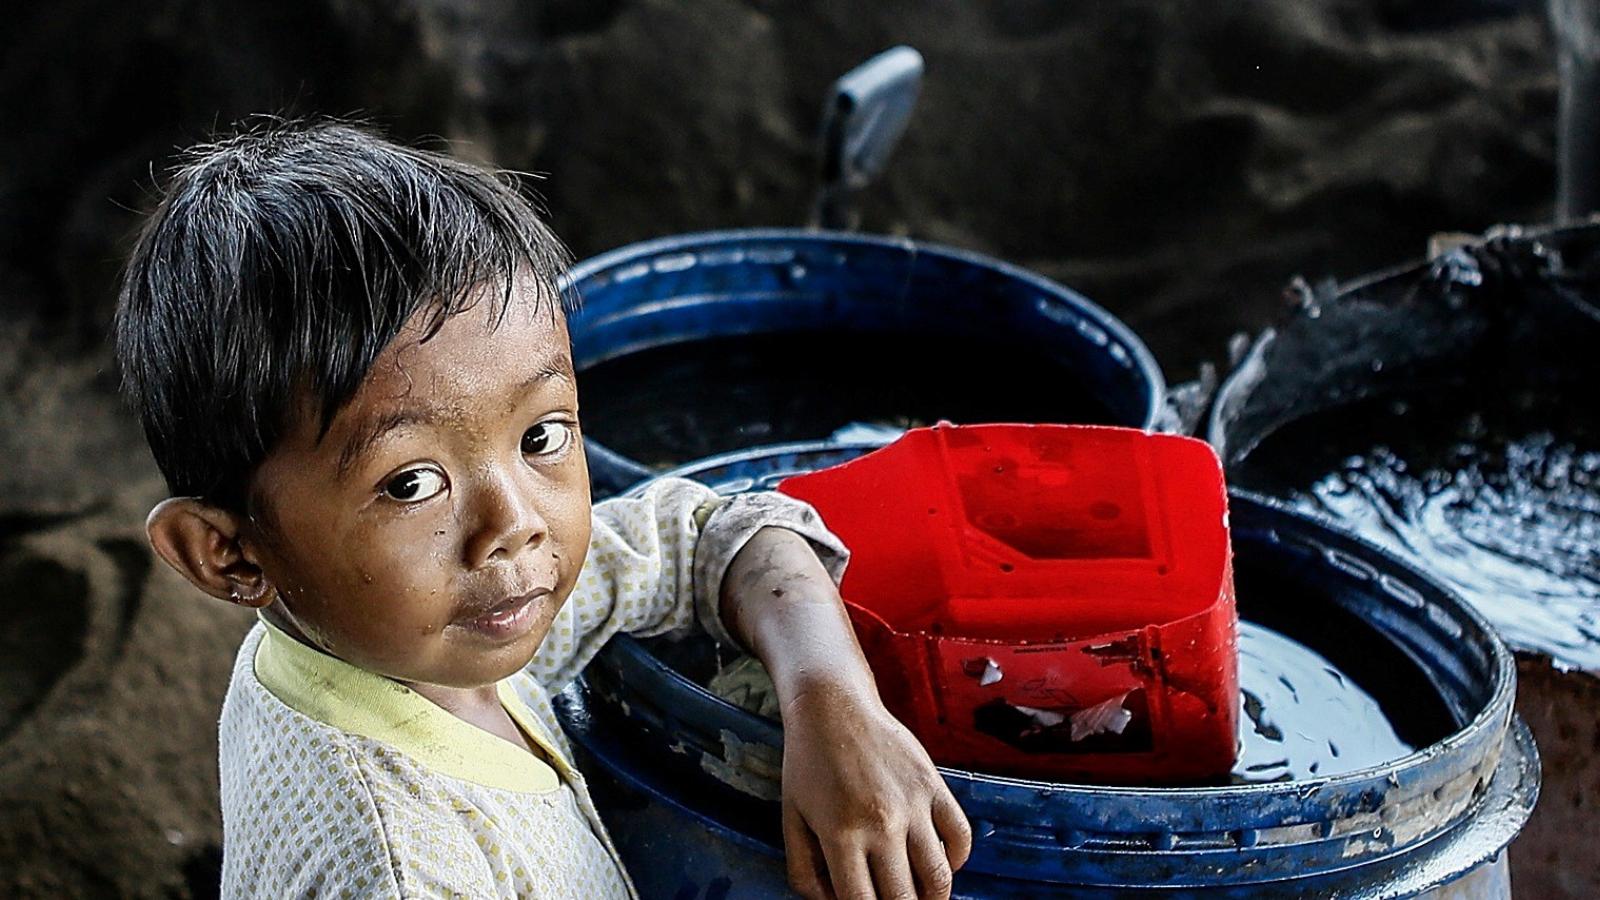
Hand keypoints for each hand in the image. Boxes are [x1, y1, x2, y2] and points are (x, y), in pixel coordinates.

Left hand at [718, 527, 971, 897]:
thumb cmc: (807, 764)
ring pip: (939, 877)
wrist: (833, 706)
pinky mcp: (934, 785)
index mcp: (841, 835)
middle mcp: (882, 823)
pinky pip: (961, 836)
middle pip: (904, 899)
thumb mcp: (791, 819)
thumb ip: (804, 872)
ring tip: (922, 898)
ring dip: (934, 897)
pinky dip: (957, 860)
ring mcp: (913, 804)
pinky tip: (940, 863)